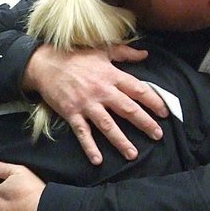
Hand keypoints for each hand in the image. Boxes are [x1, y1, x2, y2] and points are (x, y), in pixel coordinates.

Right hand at [23, 43, 167, 164]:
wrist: (45, 63)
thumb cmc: (75, 56)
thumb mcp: (102, 50)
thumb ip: (125, 53)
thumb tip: (145, 54)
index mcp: (111, 75)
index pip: (138, 90)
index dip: (153, 101)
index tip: (164, 113)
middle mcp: (102, 91)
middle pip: (128, 109)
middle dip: (145, 123)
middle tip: (157, 135)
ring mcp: (86, 104)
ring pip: (108, 125)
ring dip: (121, 141)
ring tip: (132, 154)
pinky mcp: (71, 113)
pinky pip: (83, 133)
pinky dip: (90, 147)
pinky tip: (98, 160)